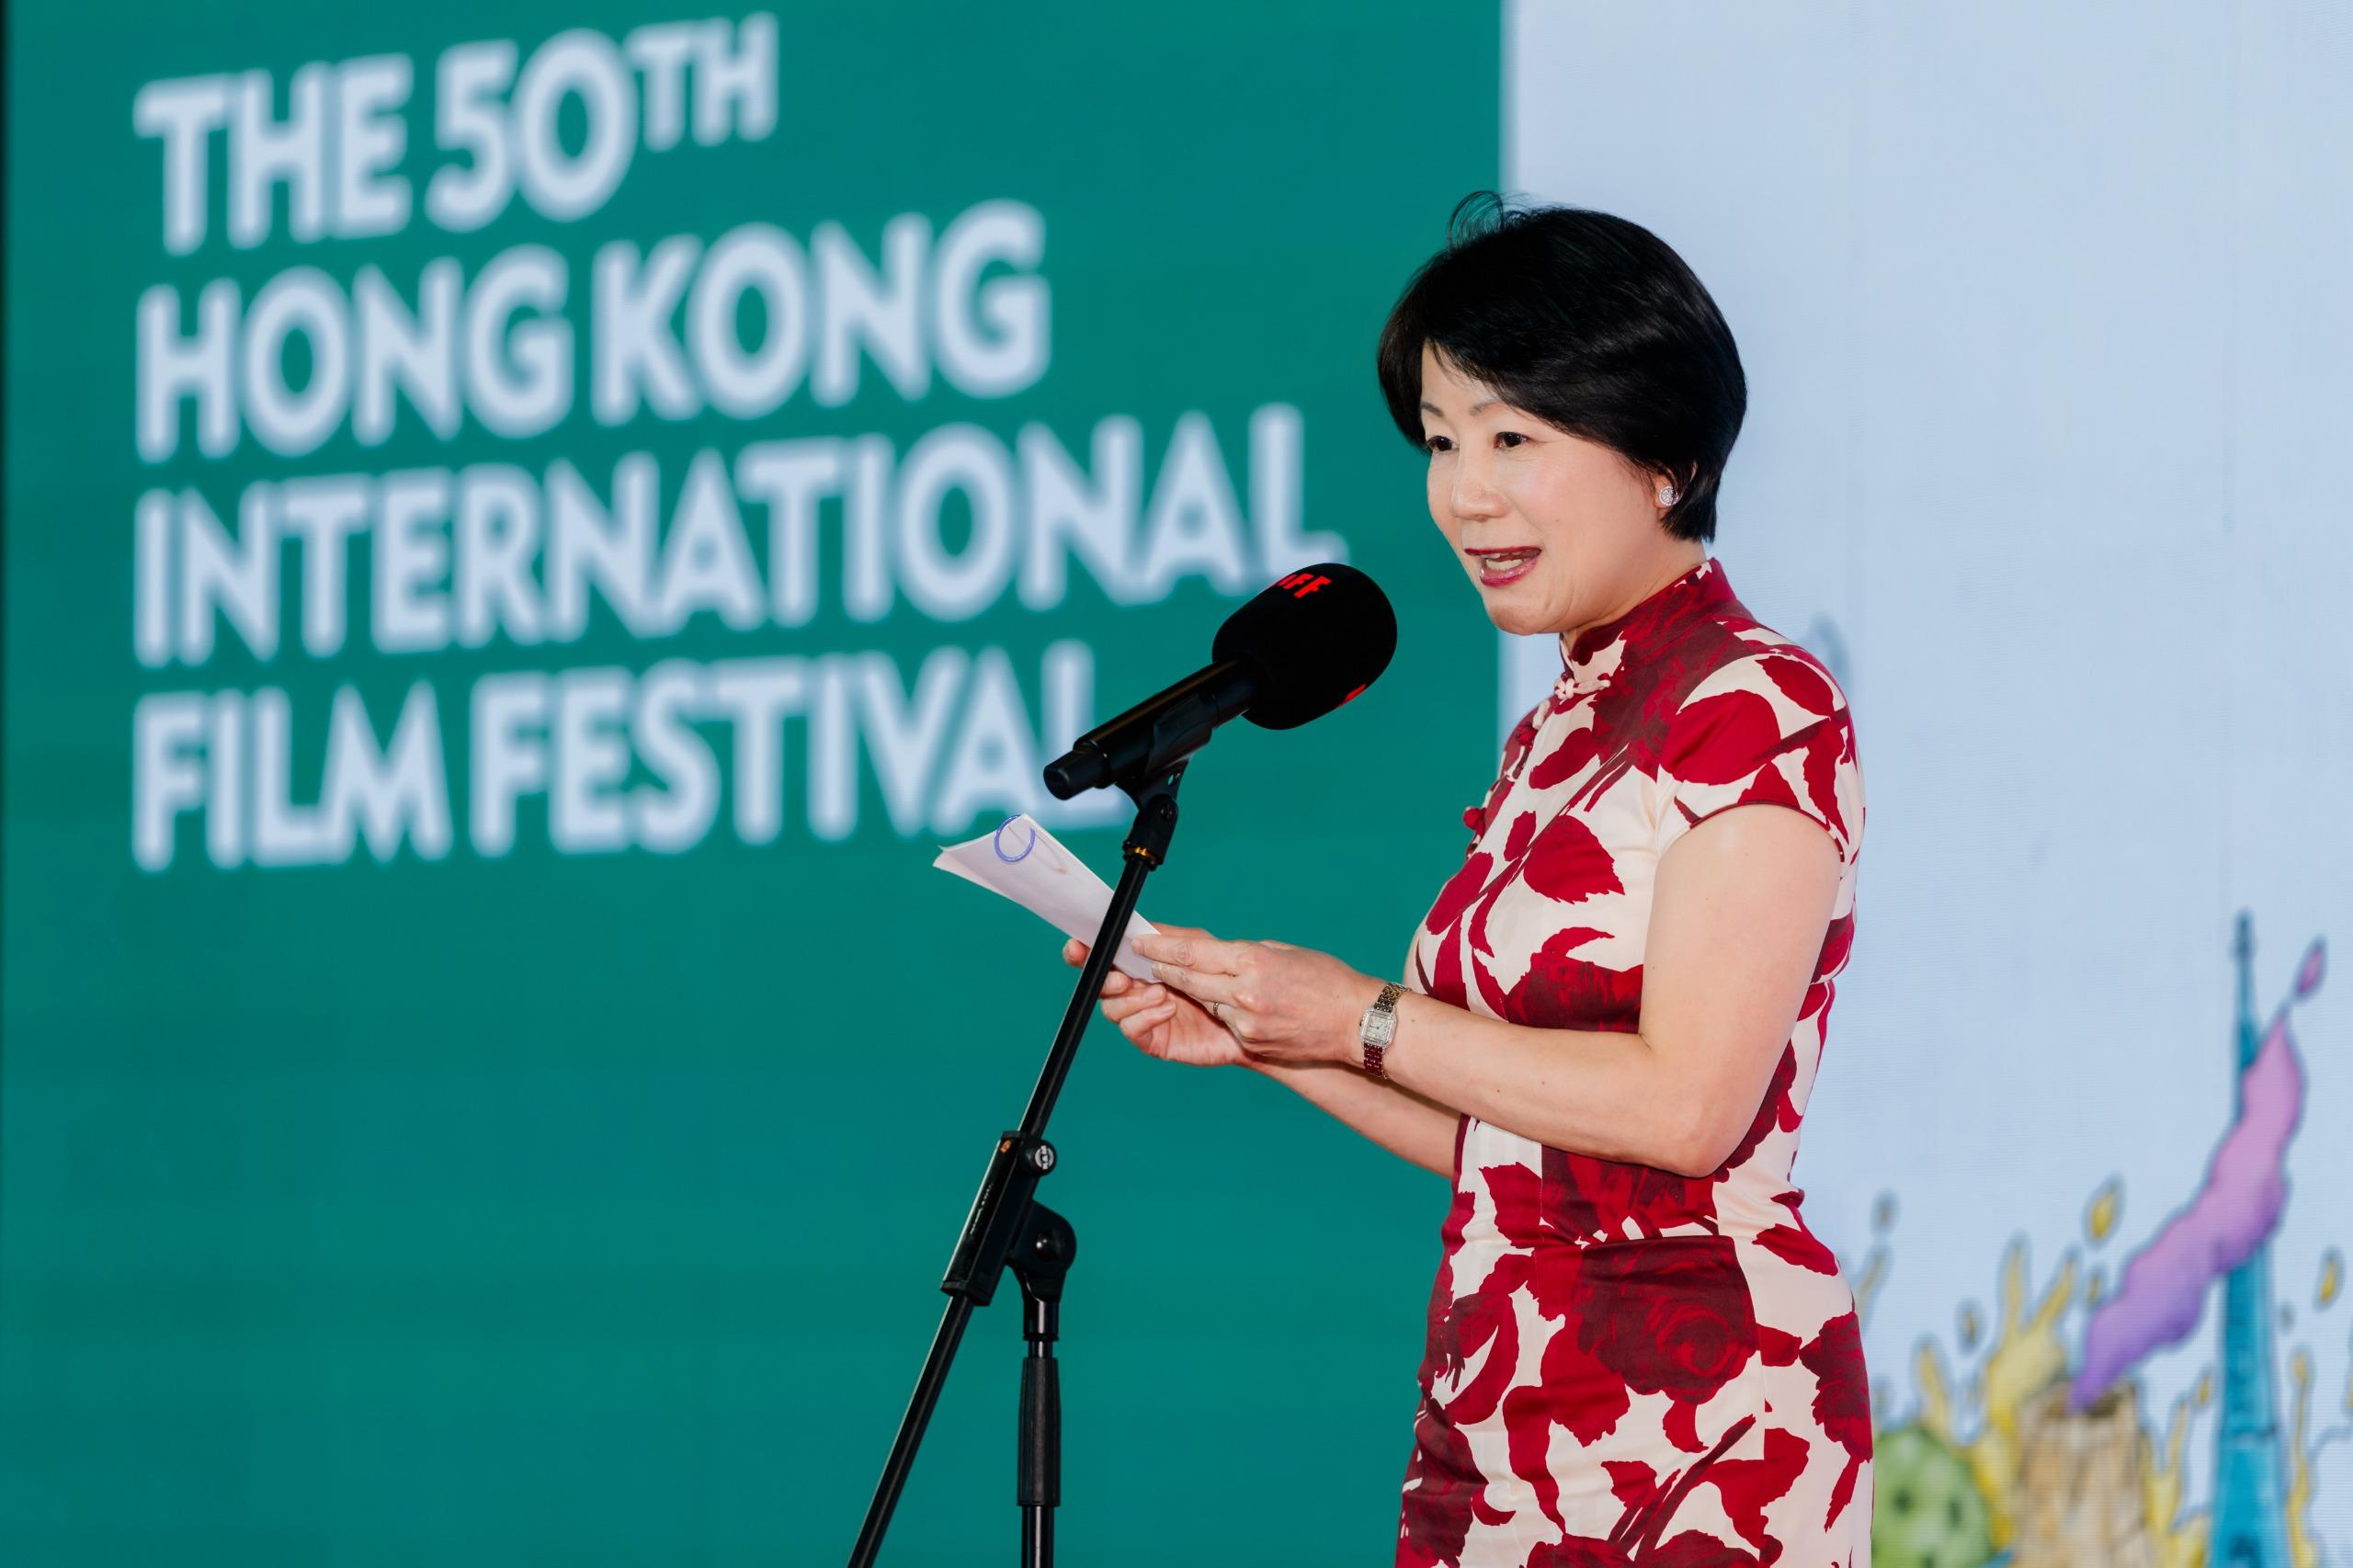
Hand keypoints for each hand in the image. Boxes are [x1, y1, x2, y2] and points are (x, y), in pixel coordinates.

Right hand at [1061, 936, 1250, 1067]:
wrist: (1247, 1017)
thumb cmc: (1224, 978)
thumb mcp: (1199, 948)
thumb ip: (1168, 940)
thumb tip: (1136, 935)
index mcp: (1139, 962)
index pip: (1101, 955)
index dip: (1083, 950)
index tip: (1077, 945)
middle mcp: (1135, 988)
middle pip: (1099, 983)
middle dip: (1103, 978)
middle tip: (1122, 977)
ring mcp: (1142, 1014)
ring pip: (1112, 1008)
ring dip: (1132, 999)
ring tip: (1161, 993)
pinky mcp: (1153, 1038)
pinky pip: (1132, 1030)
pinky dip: (1145, 1017)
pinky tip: (1168, 1009)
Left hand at [1129, 925, 1378, 1066]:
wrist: (1356, 1023)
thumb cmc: (1327, 980)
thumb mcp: (1283, 952)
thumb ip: (1246, 954)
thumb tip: (1215, 953)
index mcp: (1252, 961)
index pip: (1193, 953)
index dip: (1162, 948)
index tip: (1142, 942)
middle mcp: (1245, 992)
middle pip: (1188, 979)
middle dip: (1163, 969)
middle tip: (1144, 960)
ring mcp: (1246, 1021)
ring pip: (1206, 1001)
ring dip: (1194, 990)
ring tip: (1180, 980)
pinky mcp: (1252, 1042)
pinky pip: (1227, 1022)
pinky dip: (1224, 1011)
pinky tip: (1229, 1004)